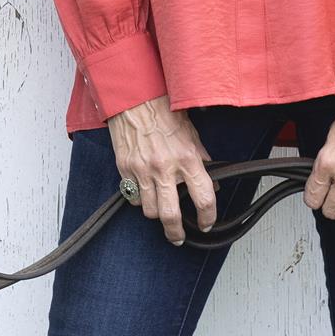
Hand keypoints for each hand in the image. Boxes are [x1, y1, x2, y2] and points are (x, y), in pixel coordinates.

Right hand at [107, 95, 215, 246]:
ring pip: (149, 210)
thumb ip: (200, 159)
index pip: (204, 198)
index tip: (207, 223)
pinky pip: (132, 196)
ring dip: (156, 213)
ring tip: (160, 209)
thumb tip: (209, 179)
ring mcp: (142, 170)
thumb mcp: (191, 133)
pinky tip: (144, 192)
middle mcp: (165, 168)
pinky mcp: (125, 169)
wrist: (135, 99)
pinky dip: (139, 199)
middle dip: (176, 232)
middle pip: (171, 215)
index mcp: (187, 158)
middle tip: (178, 237)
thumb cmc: (163, 111)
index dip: (208, 216)